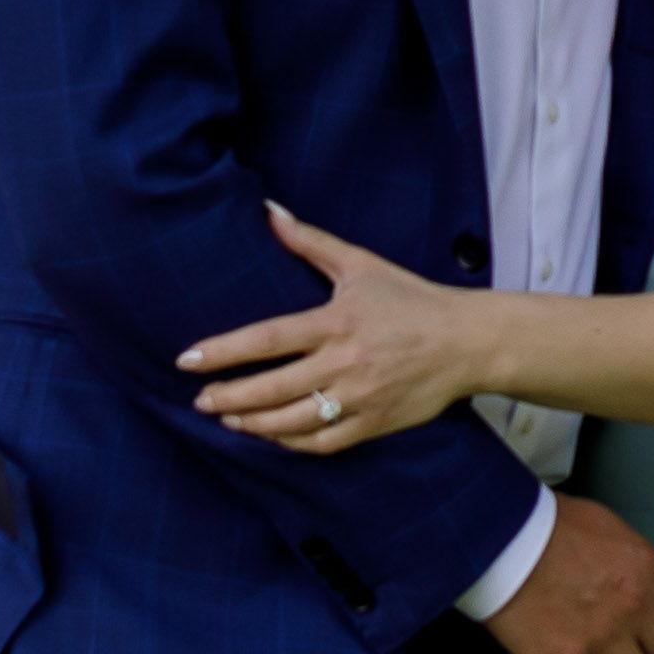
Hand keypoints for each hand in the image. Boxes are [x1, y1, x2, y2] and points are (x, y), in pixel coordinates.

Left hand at [178, 207, 489, 452]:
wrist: (467, 342)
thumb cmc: (411, 299)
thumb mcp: (361, 264)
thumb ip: (310, 242)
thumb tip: (268, 211)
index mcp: (336, 321)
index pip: (265, 339)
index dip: (222, 352)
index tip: (186, 361)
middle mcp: (344, 362)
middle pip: (270, 389)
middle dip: (227, 398)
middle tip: (200, 400)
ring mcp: (359, 398)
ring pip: (292, 421)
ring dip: (252, 424)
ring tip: (227, 419)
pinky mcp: (374, 423)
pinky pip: (322, 442)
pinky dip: (290, 443)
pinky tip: (270, 436)